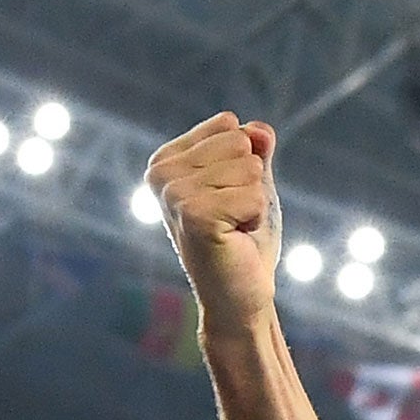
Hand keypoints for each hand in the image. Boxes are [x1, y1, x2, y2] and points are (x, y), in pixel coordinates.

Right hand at [145, 113, 281, 339]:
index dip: (247, 165)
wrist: (241, 293)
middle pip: (240, 144)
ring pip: (250, 169)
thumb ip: (255, 149)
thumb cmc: (245, 240)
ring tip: (234, 228)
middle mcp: (161, 172)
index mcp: (167, 158)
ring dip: (254, 204)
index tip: (231, 198)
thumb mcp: (253, 184)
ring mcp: (173, 193)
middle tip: (235, 217)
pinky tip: (236, 238)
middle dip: (252, 184)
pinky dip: (256, 219)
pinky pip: (254, 196)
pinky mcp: (194, 215)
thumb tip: (258, 129)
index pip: (230, 126)